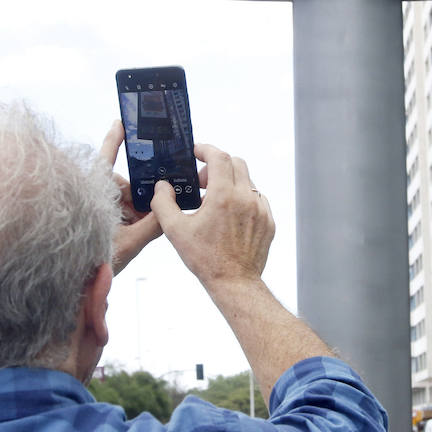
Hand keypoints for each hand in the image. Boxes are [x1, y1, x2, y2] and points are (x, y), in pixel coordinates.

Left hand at [100, 120, 162, 274]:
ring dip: (136, 213)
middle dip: (138, 196)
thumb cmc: (93, 263)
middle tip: (152, 208)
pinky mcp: (99, 225)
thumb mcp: (128, 244)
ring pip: (123, 203)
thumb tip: (168, 208)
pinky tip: (139, 231)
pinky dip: (131, 221)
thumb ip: (152, 225)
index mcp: (95, 196)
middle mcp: (95, 201)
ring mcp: (96, 213)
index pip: (105, 161)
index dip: (114, 140)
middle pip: (122, 187)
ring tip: (142, 228)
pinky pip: (120, 216)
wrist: (77, 289)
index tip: (121, 121)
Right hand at [150, 144, 273, 290]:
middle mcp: (246, 198)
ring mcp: (260, 209)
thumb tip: (163, 187)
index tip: (197, 152)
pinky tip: (230, 215)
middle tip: (202, 181)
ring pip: (247, 181)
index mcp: (224, 196)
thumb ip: (164, 203)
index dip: (206, 149)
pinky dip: (243, 198)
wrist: (234, 282)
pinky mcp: (268, 221)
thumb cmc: (206, 259)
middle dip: (217, 165)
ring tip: (214, 201)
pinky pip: (257, 199)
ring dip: (230, 182)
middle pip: (235, 163)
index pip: (219, 157)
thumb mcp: (175, 230)